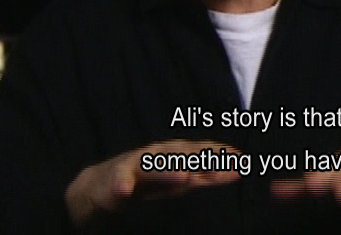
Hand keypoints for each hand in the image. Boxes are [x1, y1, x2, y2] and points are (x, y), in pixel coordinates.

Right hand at [65, 140, 241, 226]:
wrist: (99, 186)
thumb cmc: (146, 182)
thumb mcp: (177, 180)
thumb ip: (205, 176)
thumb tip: (238, 171)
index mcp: (174, 154)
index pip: (200, 152)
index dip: (219, 155)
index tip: (241, 158)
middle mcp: (157, 156)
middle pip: (181, 156)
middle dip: (200, 161)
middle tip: (220, 169)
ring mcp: (134, 167)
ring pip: (151, 168)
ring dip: (167, 171)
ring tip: (183, 176)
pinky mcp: (112, 181)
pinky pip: (117, 183)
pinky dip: (121, 185)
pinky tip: (125, 189)